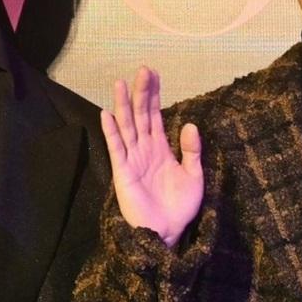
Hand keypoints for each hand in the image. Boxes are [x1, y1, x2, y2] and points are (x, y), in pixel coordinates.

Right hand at [101, 67, 202, 247]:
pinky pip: (116, 147)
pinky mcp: (123, 171)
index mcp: (161, 149)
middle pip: (140, 115)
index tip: (154, 74)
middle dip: (141, 92)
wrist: (167, 232)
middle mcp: (144, 149)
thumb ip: (192, 151)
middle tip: (142, 69)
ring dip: (124, 105)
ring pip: (127, 126)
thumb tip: (190, 123)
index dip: (154, 95)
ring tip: (121, 83)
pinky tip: (107, 114)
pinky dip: (111, 131)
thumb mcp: (194, 176)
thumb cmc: (179, 208)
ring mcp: (132, 159)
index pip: (155, 116)